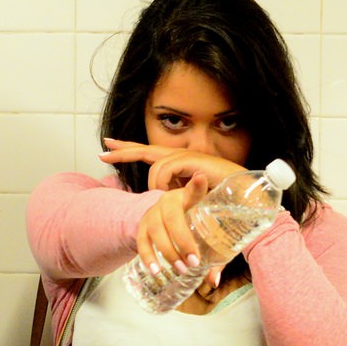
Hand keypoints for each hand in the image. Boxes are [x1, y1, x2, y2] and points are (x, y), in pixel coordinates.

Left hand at [99, 138, 244, 194]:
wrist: (243, 192)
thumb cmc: (221, 196)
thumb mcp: (192, 196)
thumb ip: (178, 196)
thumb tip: (164, 199)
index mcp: (177, 161)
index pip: (148, 152)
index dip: (128, 149)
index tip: (108, 146)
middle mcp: (178, 154)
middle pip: (144, 149)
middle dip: (123, 149)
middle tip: (103, 149)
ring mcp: (184, 155)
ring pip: (155, 168)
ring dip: (157, 185)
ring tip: (169, 197)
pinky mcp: (190, 159)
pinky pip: (165, 171)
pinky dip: (165, 184)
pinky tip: (173, 193)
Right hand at [133, 175, 207, 280]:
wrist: (167, 218)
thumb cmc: (192, 224)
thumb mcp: (204, 231)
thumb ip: (212, 254)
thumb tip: (213, 281)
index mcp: (187, 198)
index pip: (193, 191)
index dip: (196, 186)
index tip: (200, 178)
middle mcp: (167, 201)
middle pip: (172, 218)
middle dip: (183, 241)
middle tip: (194, 262)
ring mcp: (152, 213)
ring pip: (156, 230)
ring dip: (168, 251)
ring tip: (181, 269)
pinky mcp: (142, 226)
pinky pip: (141, 241)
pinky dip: (148, 257)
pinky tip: (155, 270)